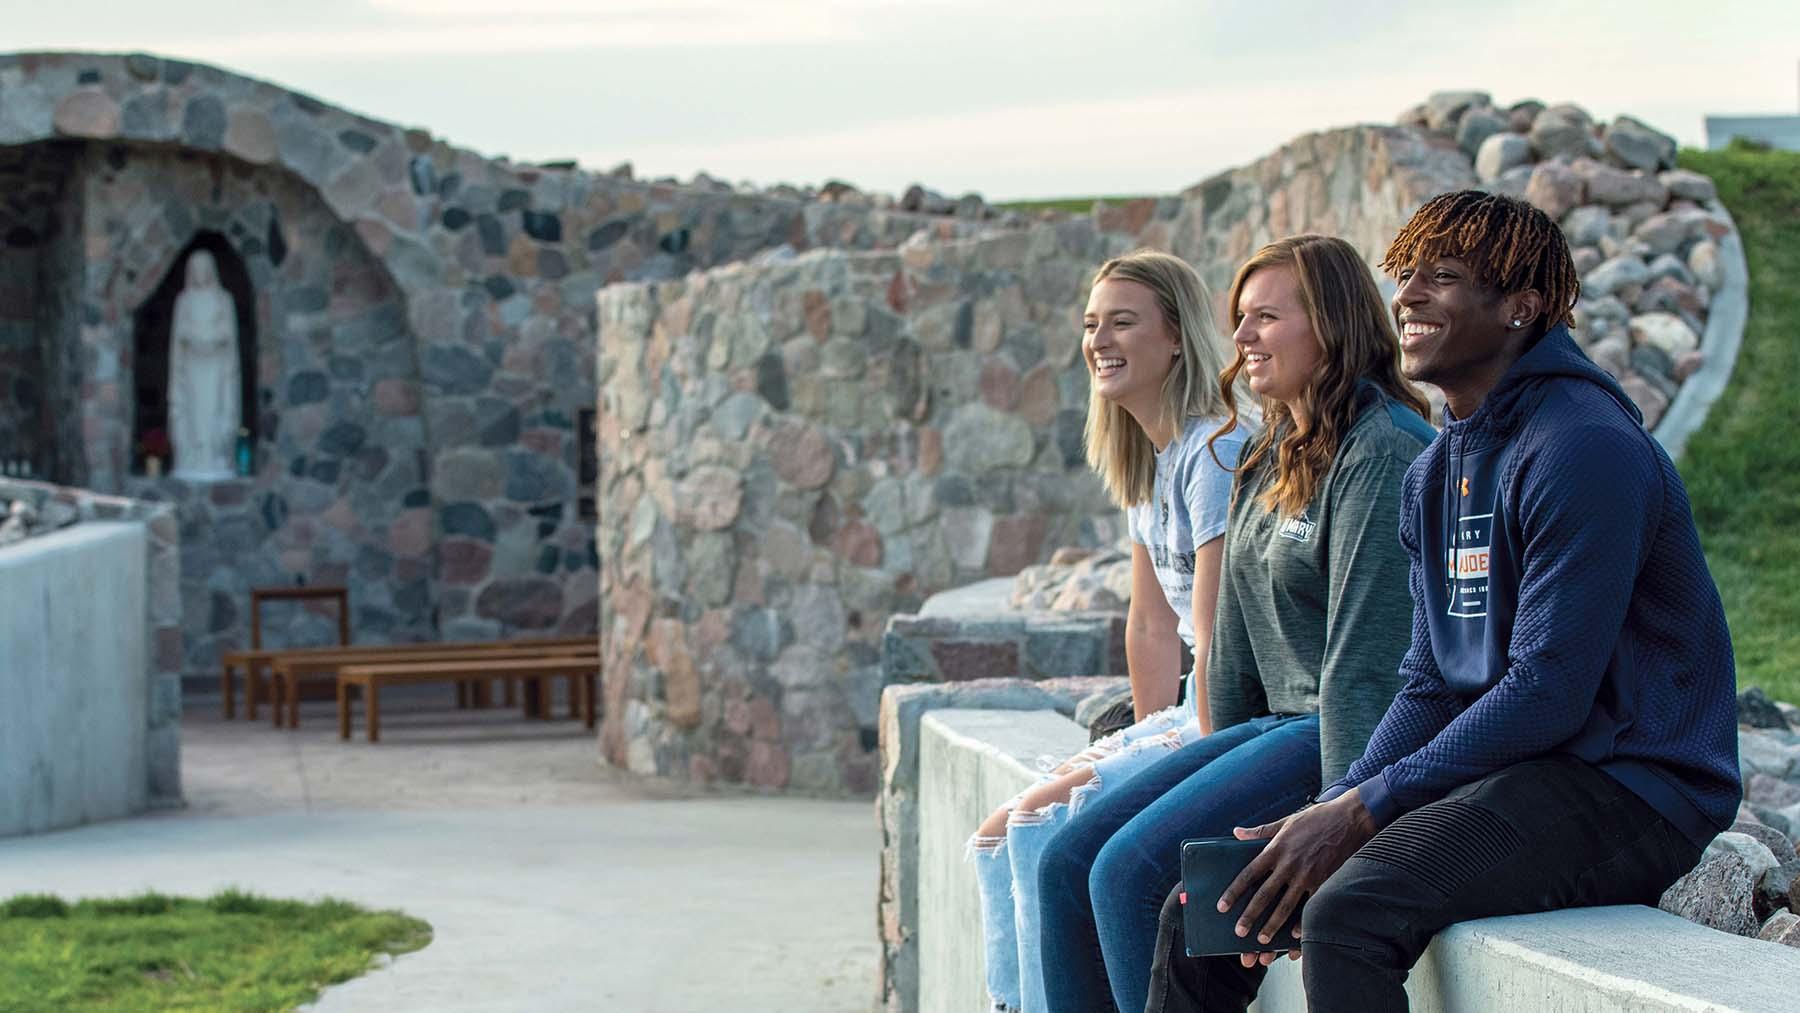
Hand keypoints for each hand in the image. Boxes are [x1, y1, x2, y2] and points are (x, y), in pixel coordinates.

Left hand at [1216, 788, 1378, 961]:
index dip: (1234, 891)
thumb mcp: (1286, 821)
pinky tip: (1293, 936)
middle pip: (1264, 894)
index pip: (1248, 874)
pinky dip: (1302, 923)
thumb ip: (1260, 831)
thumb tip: (1236, 832)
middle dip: (1250, 915)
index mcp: (1276, 849)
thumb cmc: (1316, 819)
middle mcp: (1289, 865)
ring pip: (1285, 905)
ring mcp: (1307, 875)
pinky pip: (1310, 906)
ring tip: (1262, 941)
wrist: (1350, 818)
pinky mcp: (1325, 882)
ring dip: (1272, 925)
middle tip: (1238, 932)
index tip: (1222, 906)